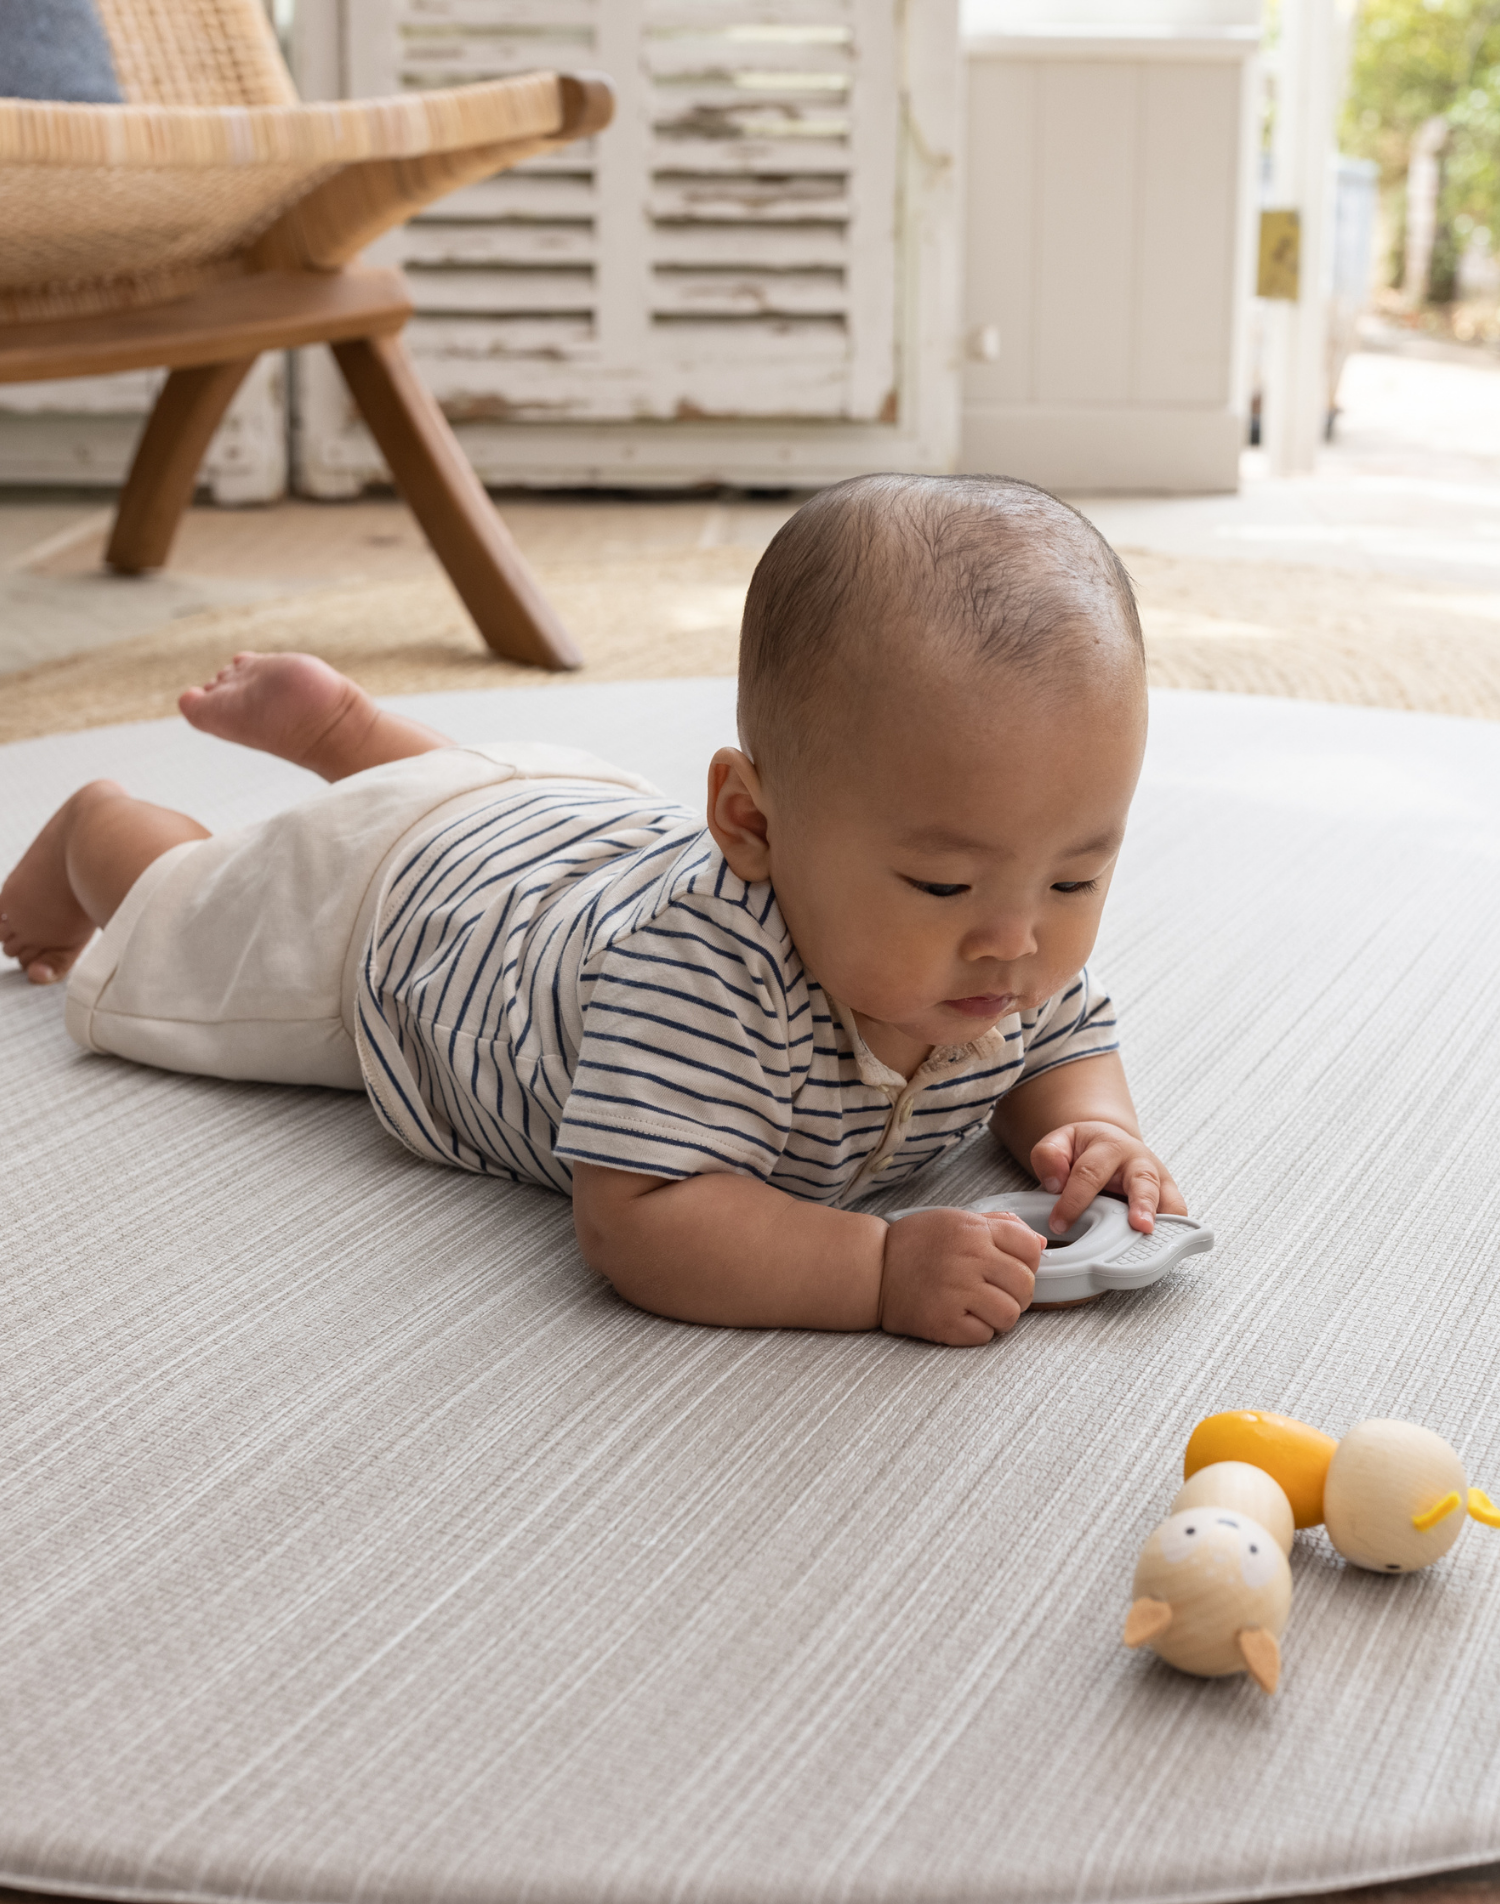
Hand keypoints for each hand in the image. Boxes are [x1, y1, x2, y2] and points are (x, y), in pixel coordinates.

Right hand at [879, 1206, 1043, 1345]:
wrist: (871, 1268)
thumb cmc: (914, 1244)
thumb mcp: (956, 1219)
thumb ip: (1000, 1226)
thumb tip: (1040, 1244)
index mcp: (973, 1230)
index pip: (1030, 1248)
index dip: (1028, 1262)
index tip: (1011, 1268)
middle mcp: (969, 1258)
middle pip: (1025, 1285)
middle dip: (1017, 1293)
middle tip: (995, 1293)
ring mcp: (957, 1291)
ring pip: (1010, 1315)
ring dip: (1000, 1316)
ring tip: (979, 1308)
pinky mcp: (944, 1321)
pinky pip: (984, 1336)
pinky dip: (977, 1332)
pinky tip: (961, 1318)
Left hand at [1031, 1122, 1185, 1235]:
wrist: (1111, 1143)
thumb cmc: (1085, 1149)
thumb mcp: (1060, 1142)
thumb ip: (1050, 1157)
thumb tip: (1055, 1183)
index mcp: (1109, 1146)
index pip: (1090, 1174)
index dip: (1073, 1201)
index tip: (1059, 1224)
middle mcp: (1140, 1162)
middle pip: (1144, 1182)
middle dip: (1143, 1204)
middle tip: (1140, 1226)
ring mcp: (1159, 1181)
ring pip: (1170, 1201)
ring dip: (1166, 1223)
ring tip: (1160, 1245)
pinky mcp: (1169, 1199)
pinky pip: (1177, 1217)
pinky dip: (1174, 1233)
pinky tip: (1165, 1251)